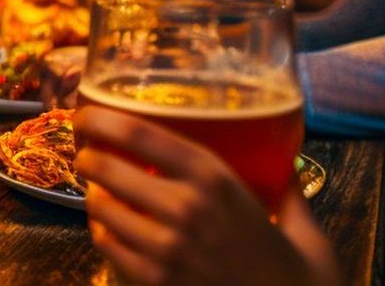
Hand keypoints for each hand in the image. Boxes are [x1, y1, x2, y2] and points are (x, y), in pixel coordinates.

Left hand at [72, 105, 338, 285]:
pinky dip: (101, 231)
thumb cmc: (296, 271)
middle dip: (87, 157)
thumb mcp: (297, 218)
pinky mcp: (154, 280)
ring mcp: (166, 247)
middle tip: (87, 155)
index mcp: (216, 178)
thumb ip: (285, 187)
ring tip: (99, 191)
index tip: (87, 114)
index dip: (102, 118)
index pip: (141, 133)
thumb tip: (284, 164)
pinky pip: (107, 245)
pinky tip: (109, 227)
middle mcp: (186, 206)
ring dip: (93, 195)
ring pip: (99, 206)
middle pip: (107, 167)